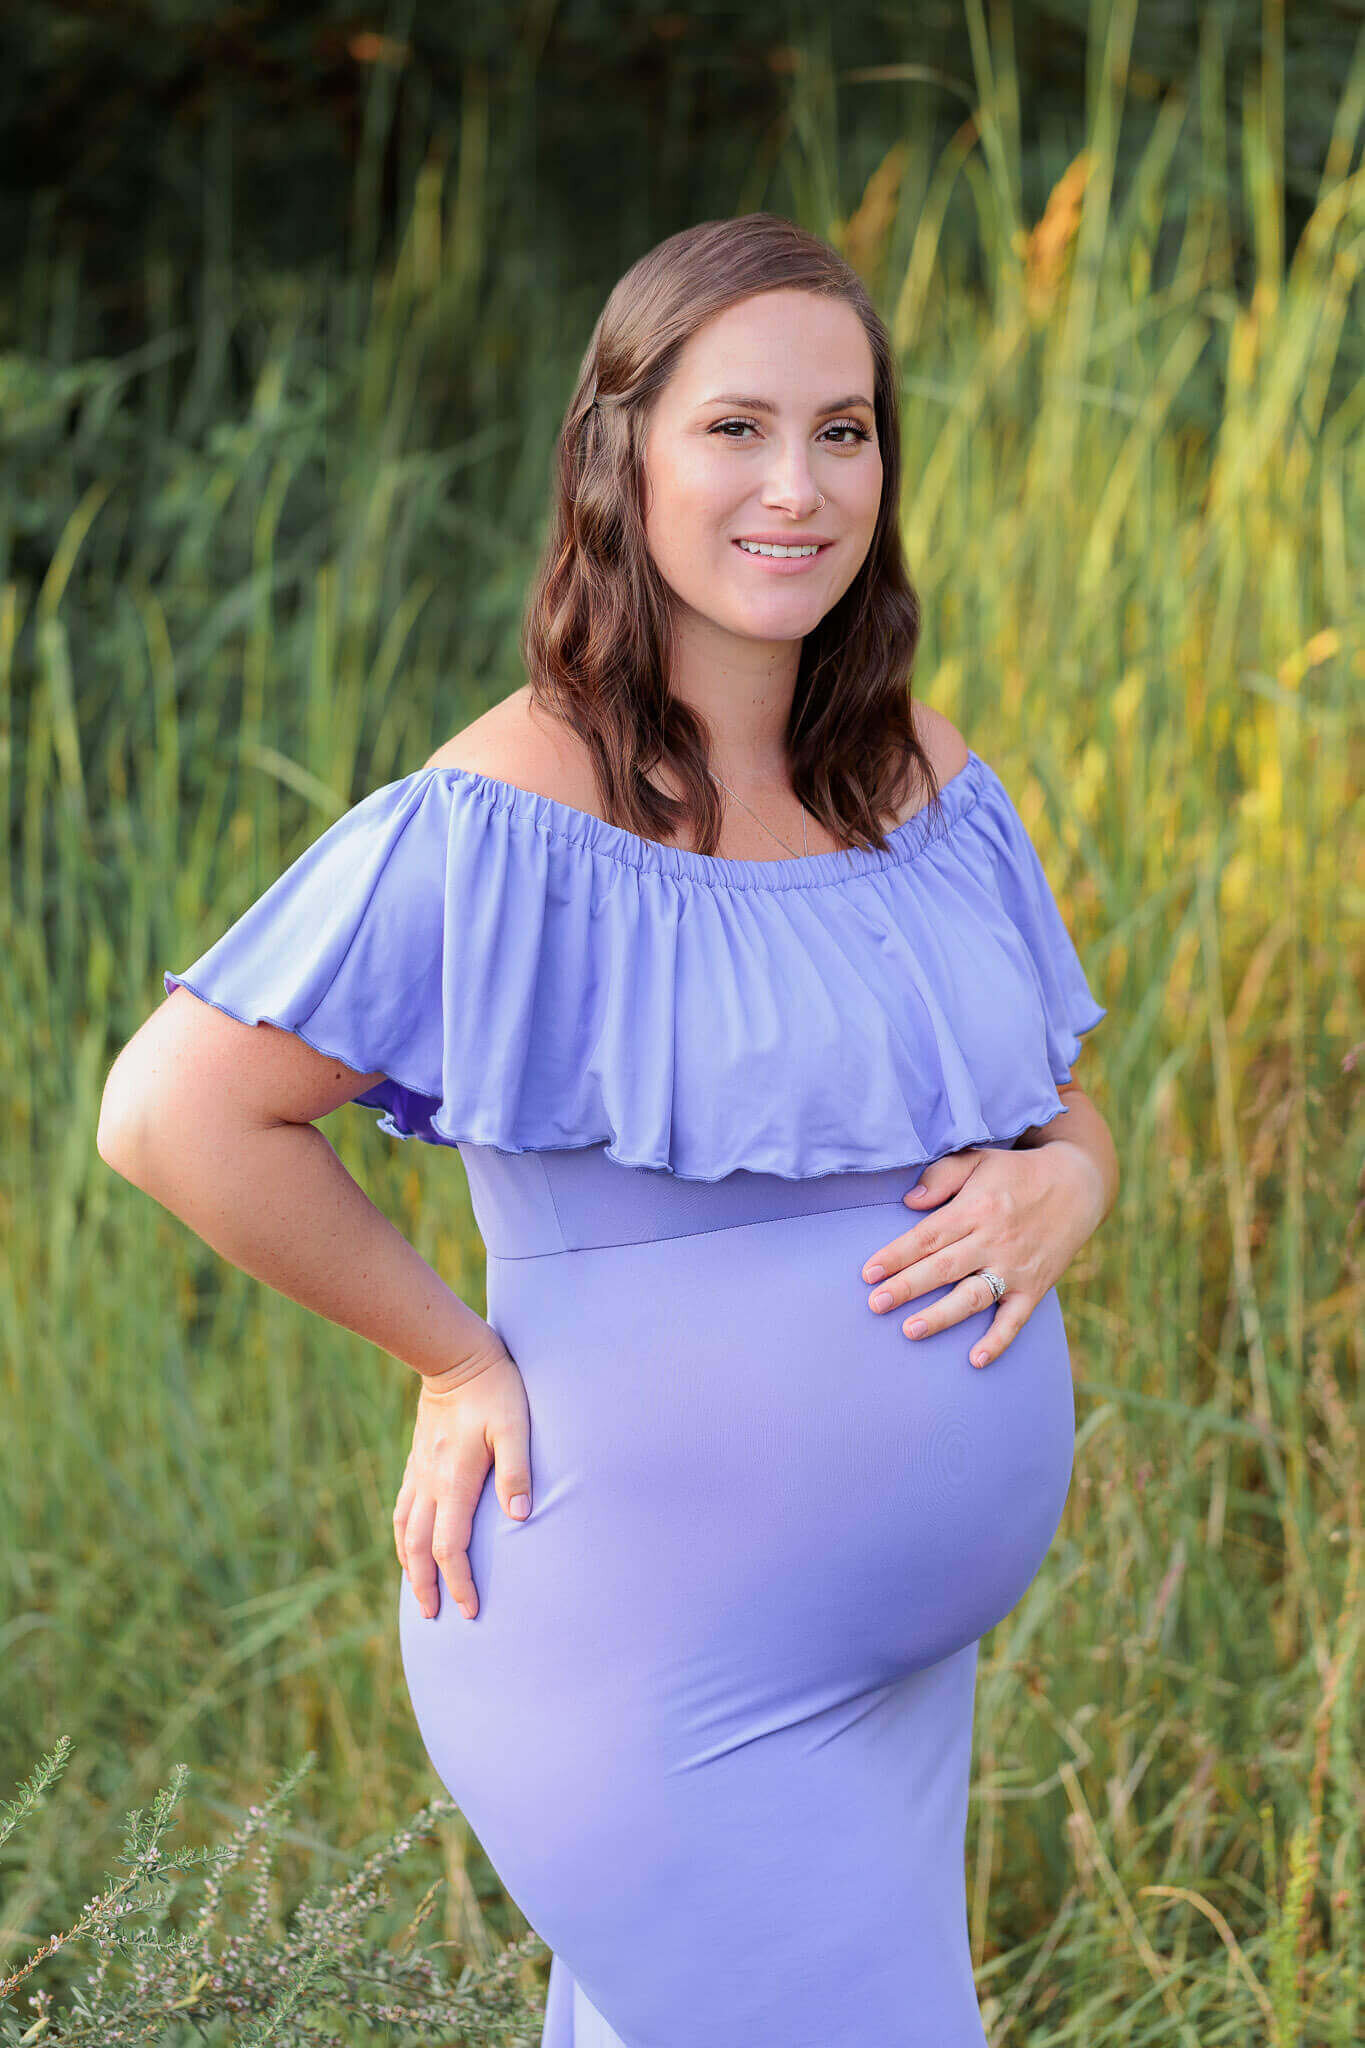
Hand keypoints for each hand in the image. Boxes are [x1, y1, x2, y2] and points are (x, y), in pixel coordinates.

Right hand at [393, 1336, 532, 1621]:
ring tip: (419, 1594)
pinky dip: (403, 1537)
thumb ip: (518, 1469)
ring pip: (405, 1531)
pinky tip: (409, 1546)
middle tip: (434, 1618)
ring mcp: (419, 1472)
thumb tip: (519, 1516)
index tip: (470, 1611)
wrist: (454, 1356)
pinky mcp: (416, 1461)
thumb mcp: (516, 1425)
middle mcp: (431, 1483)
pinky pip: (403, 1509)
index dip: (459, 1582)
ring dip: (410, 1567)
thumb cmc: (495, 1390)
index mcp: (455, 1480)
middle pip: (420, 1548)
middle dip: (427, 1587)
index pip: (450, 1547)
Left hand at [860, 1139, 1105, 1367]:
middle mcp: (994, 1240)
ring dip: (941, 1315)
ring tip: (910, 1330)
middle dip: (907, 1287)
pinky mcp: (1035, 1286)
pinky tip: (976, 1360)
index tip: (868, 1272)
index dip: (896, 1255)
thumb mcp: (978, 1160)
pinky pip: (1016, 1319)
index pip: (928, 1236)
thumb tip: (909, 1202)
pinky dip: (998, 1340)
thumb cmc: (1016, 1173)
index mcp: (976, 1209)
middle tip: (875, 1304)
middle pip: (943, 1268)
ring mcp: (1016, 1266)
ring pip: (973, 1296)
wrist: (1078, 1185)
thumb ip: (942, 1177)